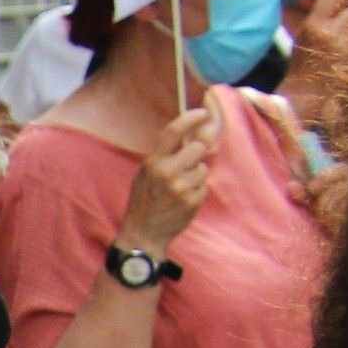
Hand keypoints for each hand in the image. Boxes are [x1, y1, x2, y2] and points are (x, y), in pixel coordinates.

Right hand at [118, 107, 219, 253]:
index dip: (190, 118)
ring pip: (203, 168)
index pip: (173, 131)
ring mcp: (181, 188)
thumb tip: (188, 137)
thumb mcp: (145, 174)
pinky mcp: (193, 201)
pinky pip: (204, 186)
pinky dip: (197, 191)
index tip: (201, 113)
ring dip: (196, 175)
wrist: (143, 234)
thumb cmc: (144, 201)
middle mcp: (167, 173)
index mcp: (153, 163)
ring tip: (180, 188)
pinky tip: (183, 200)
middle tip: (186, 164)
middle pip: (198, 148)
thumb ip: (164, 156)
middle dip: (196, 153)